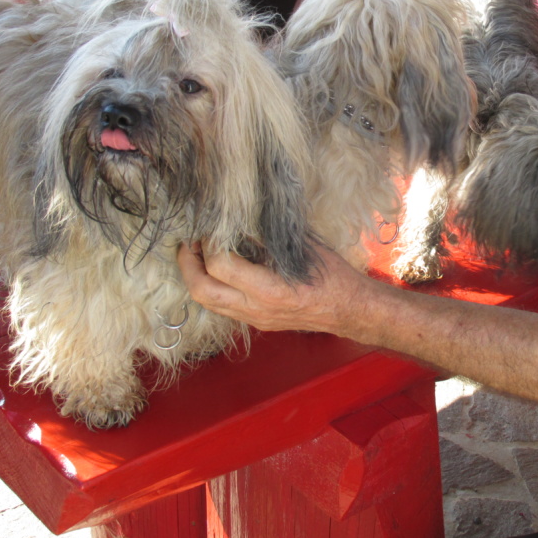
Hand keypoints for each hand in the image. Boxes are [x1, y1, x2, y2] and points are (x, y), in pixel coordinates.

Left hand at [178, 242, 367, 334]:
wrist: (349, 310)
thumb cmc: (333, 275)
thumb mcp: (303, 248)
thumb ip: (269, 235)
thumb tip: (241, 216)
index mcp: (269, 289)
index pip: (220, 267)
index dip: (210, 243)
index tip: (213, 227)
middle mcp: (257, 309)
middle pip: (202, 291)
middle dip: (188, 263)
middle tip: (189, 240)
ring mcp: (254, 319)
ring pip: (207, 302)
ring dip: (195, 276)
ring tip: (198, 252)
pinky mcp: (255, 322)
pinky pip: (220, 306)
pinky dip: (211, 285)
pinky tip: (216, 267)